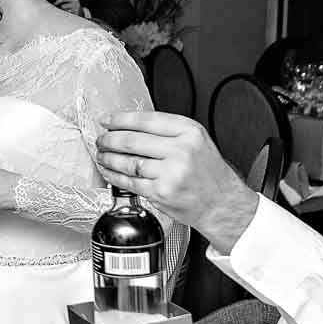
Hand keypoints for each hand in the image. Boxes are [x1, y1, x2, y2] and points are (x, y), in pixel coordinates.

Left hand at [96, 111, 258, 250]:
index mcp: (189, 132)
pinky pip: (130, 182)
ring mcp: (171, 172)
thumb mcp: (197, 141)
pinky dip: (115, 176)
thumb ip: (168, 132)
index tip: (107, 120)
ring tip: (103, 155)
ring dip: (109, 158)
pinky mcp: (161, 192)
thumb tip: (131, 126)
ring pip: (128, 161)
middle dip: (110, 139)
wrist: (222, 204)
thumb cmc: (209, 174)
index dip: (120, 119)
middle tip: (101, 140)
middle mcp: (181, 150)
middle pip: (132, 140)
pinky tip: (110, 172)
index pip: (146, 120)